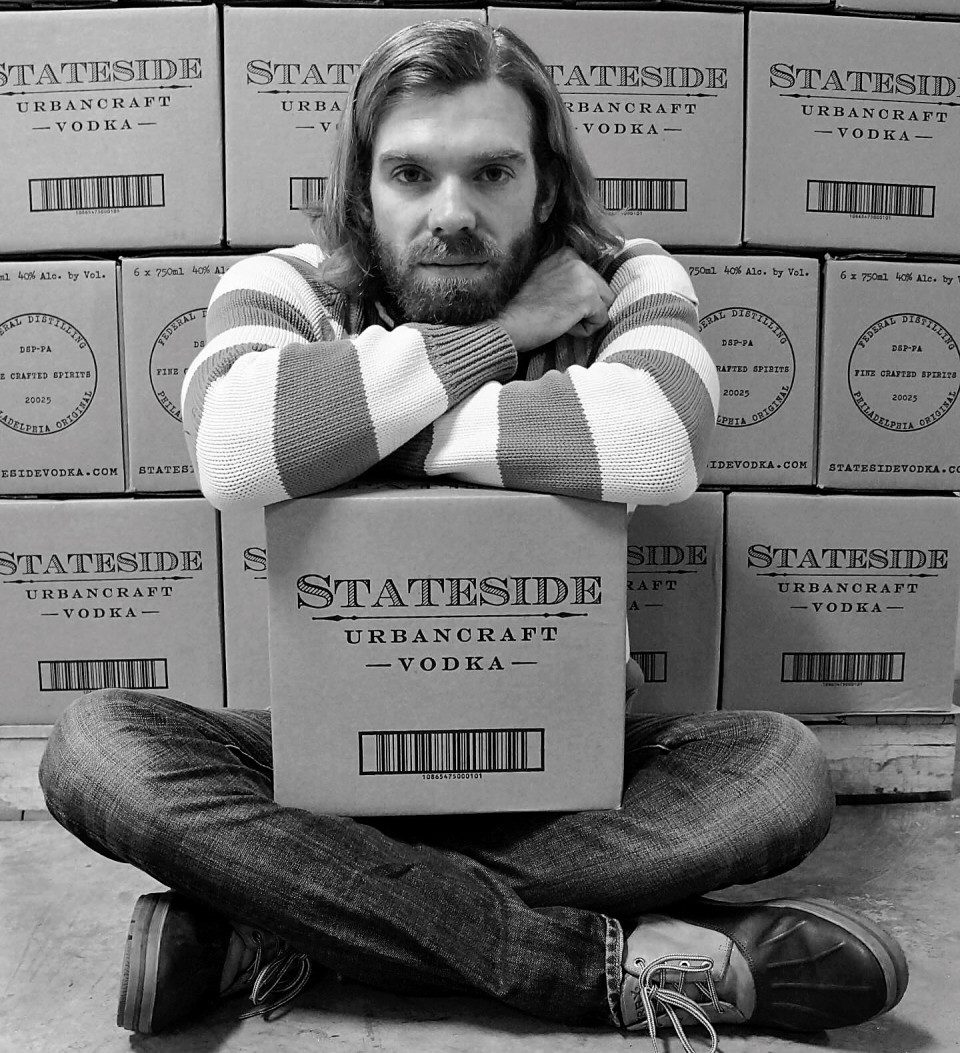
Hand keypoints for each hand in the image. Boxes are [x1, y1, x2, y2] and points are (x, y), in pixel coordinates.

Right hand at [495, 248, 614, 352]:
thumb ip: (566, 278)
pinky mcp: (588, 297)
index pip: (590, 279)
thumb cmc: (520, 308)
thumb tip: (583, 292)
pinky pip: (601, 321)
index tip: (553, 303)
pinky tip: (562, 325)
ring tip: (559, 318)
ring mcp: (584, 277)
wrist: (507, 322)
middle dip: (584, 308)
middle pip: (602, 291)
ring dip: (585, 318)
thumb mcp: (544, 280)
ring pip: (604, 306)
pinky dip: (584, 330)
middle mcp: (577, 260)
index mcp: (566, 253)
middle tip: (555, 312)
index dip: (575, 298)